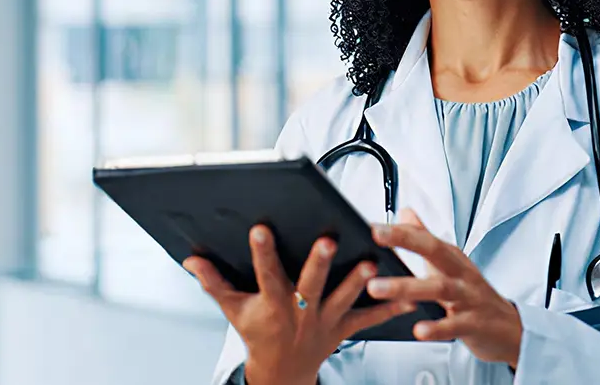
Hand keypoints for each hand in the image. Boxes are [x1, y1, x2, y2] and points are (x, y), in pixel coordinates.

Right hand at [184, 226, 416, 384]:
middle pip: (310, 284)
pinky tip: (409, 296)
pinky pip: (370, 318)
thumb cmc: (258, 332)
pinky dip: (390, 309)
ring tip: (373, 261)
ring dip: (359, 281)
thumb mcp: (233, 309)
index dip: (262, 252)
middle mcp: (300, 311)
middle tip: (328, 240)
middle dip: (319, 263)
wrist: (281, 372)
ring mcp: (324, 321)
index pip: (265, 273)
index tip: (261, 229)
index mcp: (272, 303)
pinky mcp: (344, 328)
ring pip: (344, 298)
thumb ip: (214, 282)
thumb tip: (190, 259)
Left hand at [367, 209, 523, 367]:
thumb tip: (405, 212)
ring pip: (439, 288)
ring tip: (377, 288)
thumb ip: (425, 238)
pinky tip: (418, 329)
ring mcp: (468, 297)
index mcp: (452, 258)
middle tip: (377, 238)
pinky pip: (453, 325)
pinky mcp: (474, 323)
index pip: (425, 237)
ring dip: (407, 287)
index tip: (374, 226)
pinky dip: (436, 327)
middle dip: (406, 242)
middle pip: (434, 251)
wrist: (509, 328)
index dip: (400, 231)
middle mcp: (460, 273)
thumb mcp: (451, 263)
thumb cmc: (474, 294)